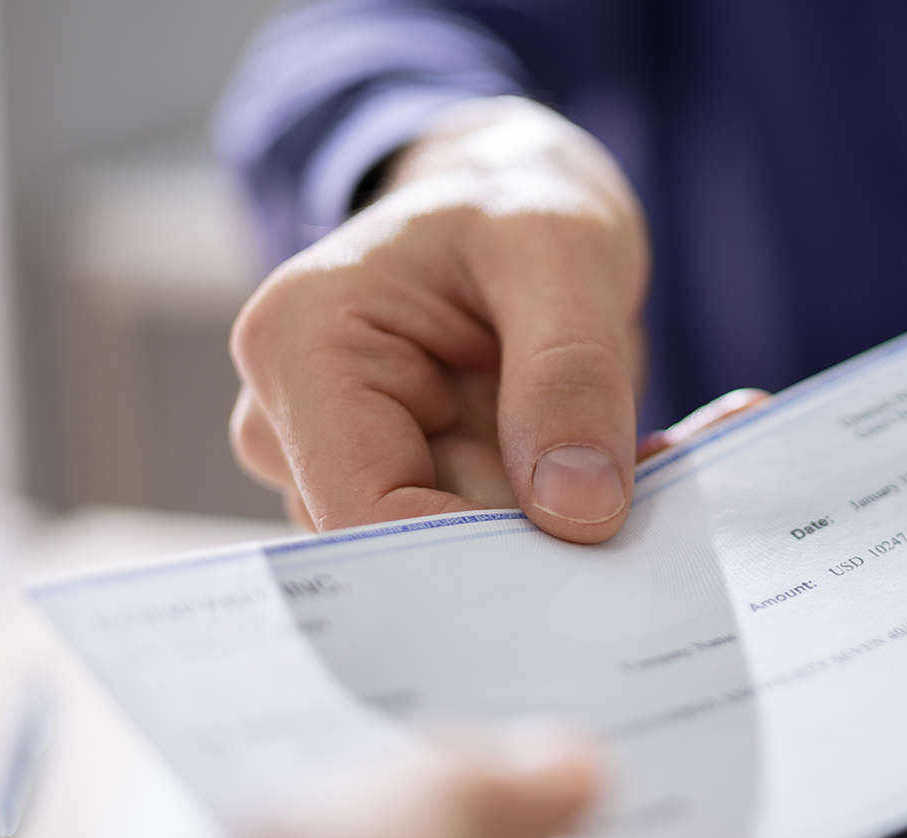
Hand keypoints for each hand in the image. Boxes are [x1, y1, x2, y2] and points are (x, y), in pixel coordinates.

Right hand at [230, 97, 647, 540]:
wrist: (512, 210)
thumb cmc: (521, 208)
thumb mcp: (565, 254)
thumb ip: (570, 375)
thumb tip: (577, 511)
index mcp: (299, 346)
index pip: (365, 513)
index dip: (473, 558)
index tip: (582, 560)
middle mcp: (285, 419)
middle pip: (398, 548)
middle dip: (516, 545)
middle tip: (621, 515)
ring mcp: (325, 465)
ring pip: (439, 559)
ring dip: (534, 536)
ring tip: (602, 467)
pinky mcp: (381, 492)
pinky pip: (464, 549)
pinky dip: (535, 529)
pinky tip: (580, 480)